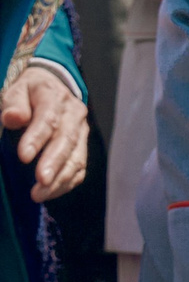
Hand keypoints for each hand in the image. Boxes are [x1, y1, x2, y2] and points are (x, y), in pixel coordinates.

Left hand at [2, 65, 86, 200]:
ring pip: (76, 157)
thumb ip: (13, 103)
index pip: (48, 118)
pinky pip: (80, 168)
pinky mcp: (82, 146)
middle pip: (67, 140)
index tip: (24, 157)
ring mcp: (81, 131)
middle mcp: (74, 114)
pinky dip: (67, 182)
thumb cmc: (28, 94)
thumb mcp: (16, 90)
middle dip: (54, 162)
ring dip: (60, 178)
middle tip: (41, 181)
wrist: (50, 88)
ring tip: (39, 194)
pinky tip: (50, 193)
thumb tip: (13, 118)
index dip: (37, 138)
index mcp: (54, 97)